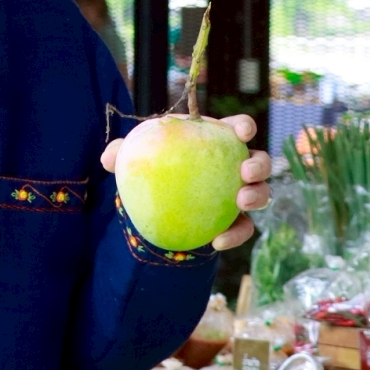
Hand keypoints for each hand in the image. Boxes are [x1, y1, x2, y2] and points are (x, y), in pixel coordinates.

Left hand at [99, 113, 271, 250]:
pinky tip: (217, 242)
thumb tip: (108, 158)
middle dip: (259, 164)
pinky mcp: (235, 220)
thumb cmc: (153, 168)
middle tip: (245, 171)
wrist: (158, 203)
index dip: (244, 127)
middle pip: (259, 160)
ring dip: (258, 195)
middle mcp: (234, 166)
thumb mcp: (137, 158)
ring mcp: (238, 193)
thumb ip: (123, 154)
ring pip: (261, 192)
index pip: (237, 128)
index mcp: (216, 141)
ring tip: (242, 201)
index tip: (241, 132)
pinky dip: (235, 235)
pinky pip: (243, 228)